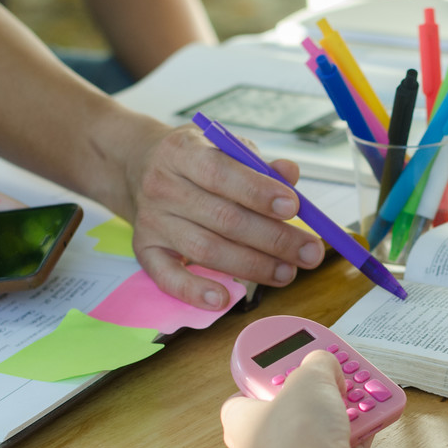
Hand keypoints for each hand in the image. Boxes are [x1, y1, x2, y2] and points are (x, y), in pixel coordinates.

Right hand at [120, 124, 325, 310]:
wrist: (138, 167)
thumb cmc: (196, 161)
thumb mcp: (223, 147)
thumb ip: (258, 164)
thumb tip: (290, 174)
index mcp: (183, 152)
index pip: (222, 174)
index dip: (259, 193)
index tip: (293, 207)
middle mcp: (162, 186)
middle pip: (223, 218)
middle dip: (273, 239)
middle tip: (309, 253)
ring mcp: (152, 221)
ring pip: (206, 250)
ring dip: (252, 266)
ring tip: (287, 273)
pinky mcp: (145, 250)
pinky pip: (168, 277)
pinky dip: (194, 292)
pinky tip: (224, 299)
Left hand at [221, 351, 370, 447]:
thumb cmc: (299, 434)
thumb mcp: (310, 377)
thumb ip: (319, 362)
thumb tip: (328, 368)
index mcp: (240, 420)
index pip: (250, 388)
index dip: (275, 371)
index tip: (297, 359)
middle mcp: (258, 447)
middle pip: (292, 407)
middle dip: (319, 391)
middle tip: (335, 377)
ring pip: (317, 430)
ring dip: (342, 412)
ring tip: (360, 396)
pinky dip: (354, 436)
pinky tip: (372, 420)